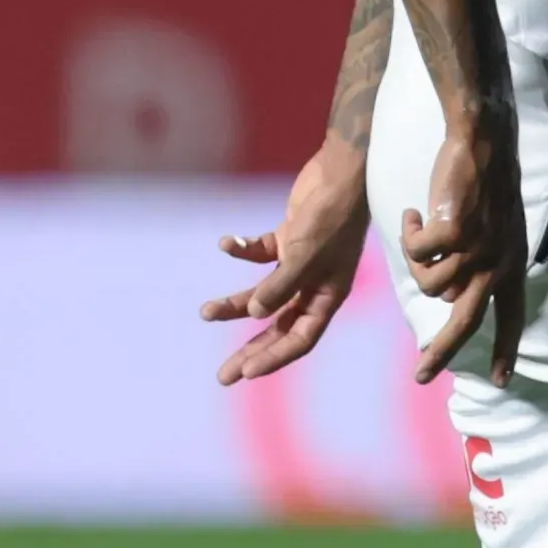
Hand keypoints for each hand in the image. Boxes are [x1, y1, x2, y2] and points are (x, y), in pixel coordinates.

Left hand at [202, 133, 371, 385]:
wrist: (342, 170)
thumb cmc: (331, 214)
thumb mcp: (306, 252)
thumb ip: (281, 284)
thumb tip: (255, 314)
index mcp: (328, 296)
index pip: (300, 339)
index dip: (273, 358)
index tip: (245, 373)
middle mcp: (315, 285)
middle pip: (278, 327)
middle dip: (250, 350)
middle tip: (223, 376)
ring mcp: (301, 263)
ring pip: (262, 294)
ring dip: (234, 304)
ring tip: (205, 312)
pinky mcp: (290, 238)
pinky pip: (261, 253)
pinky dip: (242, 251)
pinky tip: (226, 243)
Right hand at [397, 110, 526, 384]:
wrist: (483, 144)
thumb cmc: (485, 184)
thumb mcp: (496, 230)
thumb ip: (481, 263)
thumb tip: (452, 294)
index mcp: (512, 264)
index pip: (512, 317)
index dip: (505, 349)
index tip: (501, 380)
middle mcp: (497, 263)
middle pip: (466, 321)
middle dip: (441, 352)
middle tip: (421, 375)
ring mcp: (477, 249)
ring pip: (430, 283)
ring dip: (415, 260)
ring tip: (418, 228)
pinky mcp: (454, 232)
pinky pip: (417, 253)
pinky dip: (409, 235)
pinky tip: (413, 214)